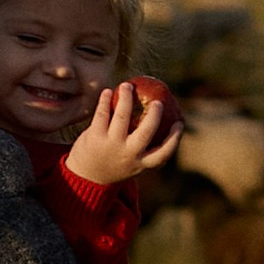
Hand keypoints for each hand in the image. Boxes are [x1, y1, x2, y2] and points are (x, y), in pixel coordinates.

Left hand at [63, 80, 182, 189]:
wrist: (84, 178)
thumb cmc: (113, 164)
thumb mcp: (131, 162)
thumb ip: (143, 148)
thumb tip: (160, 121)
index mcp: (140, 164)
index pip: (163, 153)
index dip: (174, 138)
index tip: (179, 123)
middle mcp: (128, 155)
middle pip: (145, 133)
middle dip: (154, 115)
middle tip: (158, 102)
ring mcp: (111, 145)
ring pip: (122, 118)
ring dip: (127, 99)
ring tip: (127, 85)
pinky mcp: (95, 137)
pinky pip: (102, 114)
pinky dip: (105, 101)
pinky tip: (108, 91)